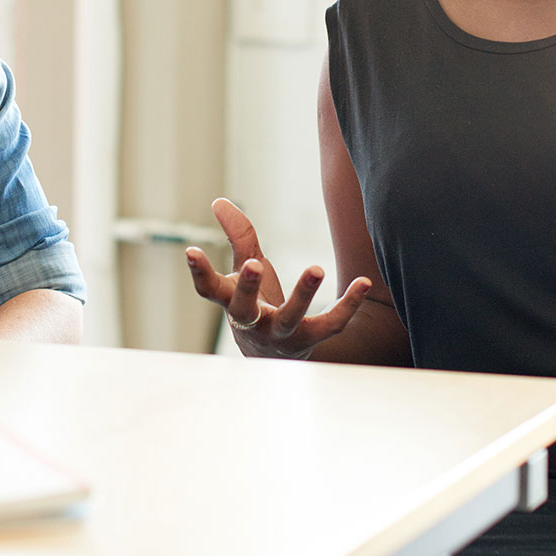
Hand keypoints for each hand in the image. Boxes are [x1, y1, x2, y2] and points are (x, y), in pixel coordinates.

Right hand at [184, 197, 370, 359]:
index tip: (191, 250)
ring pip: (290, 319)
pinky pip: (331, 324)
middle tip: (254, 264)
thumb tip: (219, 201)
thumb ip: (238, 238)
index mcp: (231, 302)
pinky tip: (364, 282)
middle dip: (248, 287)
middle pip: (245, 307)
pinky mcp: (310, 340)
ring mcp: (281, 335)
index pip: (209, 290)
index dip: (198, 272)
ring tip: (315, 268)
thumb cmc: (256, 303)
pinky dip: (348, 304)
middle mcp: (252, 322)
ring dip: (301, 295)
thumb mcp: (245, 269)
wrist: (276, 354)